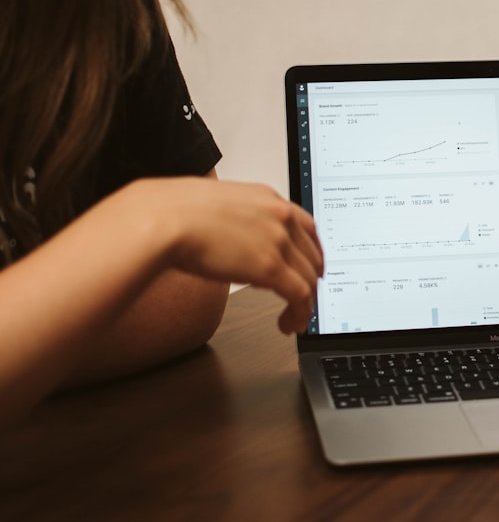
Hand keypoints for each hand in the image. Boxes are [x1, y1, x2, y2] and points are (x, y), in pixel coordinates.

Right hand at [127, 178, 323, 333]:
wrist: (163, 218)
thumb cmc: (174, 212)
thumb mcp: (218, 206)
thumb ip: (238, 221)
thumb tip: (237, 241)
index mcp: (268, 198)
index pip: (306, 226)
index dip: (312, 251)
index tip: (310, 266)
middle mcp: (279, 217)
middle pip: (312, 254)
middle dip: (310, 280)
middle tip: (304, 298)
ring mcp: (278, 241)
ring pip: (309, 278)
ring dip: (305, 303)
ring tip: (293, 319)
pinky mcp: (271, 267)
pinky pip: (300, 296)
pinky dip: (301, 313)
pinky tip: (290, 323)